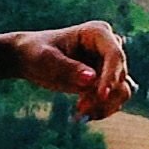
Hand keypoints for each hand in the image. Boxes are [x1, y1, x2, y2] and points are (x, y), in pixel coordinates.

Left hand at [2, 22, 134, 119]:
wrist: (27, 58)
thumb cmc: (34, 52)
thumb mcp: (45, 59)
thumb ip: (66, 67)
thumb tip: (92, 79)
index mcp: (97, 32)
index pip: (114, 55)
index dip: (111, 76)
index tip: (101, 96)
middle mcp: (109, 46)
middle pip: (119, 75)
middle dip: (101, 94)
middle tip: (80, 107)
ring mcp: (108, 63)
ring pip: (121, 89)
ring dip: (104, 105)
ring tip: (81, 113)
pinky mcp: (104, 79)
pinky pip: (114, 98)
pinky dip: (102, 108)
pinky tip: (83, 115)